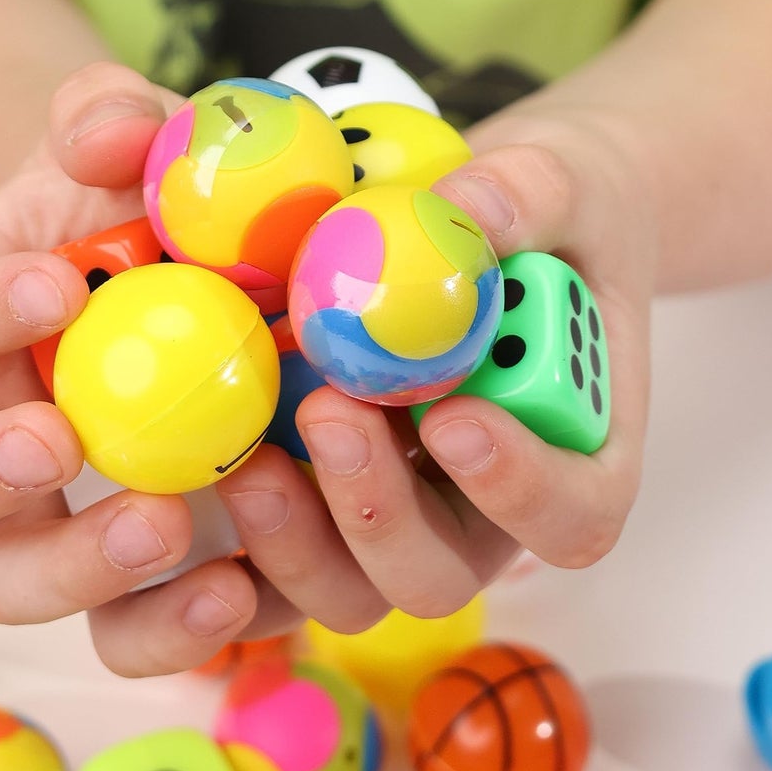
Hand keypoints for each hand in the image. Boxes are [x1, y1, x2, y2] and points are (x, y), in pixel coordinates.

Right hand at [0, 63, 291, 675]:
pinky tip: (237, 586)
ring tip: (166, 522)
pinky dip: (171, 628)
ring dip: (73, 568)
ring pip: (9, 582)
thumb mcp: (132, 141)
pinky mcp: (140, 571)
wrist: (205, 284)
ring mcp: (51, 515)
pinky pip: (128, 631)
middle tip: (53, 440)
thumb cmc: (144, 206)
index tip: (58, 286)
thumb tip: (103, 139)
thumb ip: (109, 117)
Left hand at [212, 110, 654, 625]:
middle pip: (440, 574)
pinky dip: (237, 528)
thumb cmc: (550, 213)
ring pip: (348, 587)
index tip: (457, 416)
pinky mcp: (317, 500)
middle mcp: (484, 510)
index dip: (519, 492)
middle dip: (378, 514)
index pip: (572, 516)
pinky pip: (273, 555)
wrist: (494, 221)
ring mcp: (398, 514)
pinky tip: (197, 465)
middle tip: (330, 412)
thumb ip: (528, 198)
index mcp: (574, 452)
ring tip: (250, 451)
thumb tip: (462, 211)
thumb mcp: (560, 183)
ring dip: (294, 538)